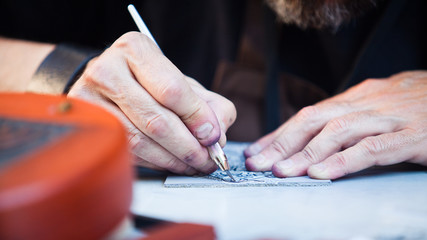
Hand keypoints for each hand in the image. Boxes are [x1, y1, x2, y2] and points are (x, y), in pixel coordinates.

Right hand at [68, 32, 235, 174]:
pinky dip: (155, 163)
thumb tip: (217, 134)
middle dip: (189, 147)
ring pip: (140, 141)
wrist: (108, 82)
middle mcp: (107, 70)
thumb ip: (210, 104)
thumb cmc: (150, 81)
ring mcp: (90, 99)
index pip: (172, 90)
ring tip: (194, 164)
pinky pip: (128, 153)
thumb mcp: (184, 82)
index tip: (213, 136)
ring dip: (174, 160)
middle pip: (156, 120)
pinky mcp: (88, 126)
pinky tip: (171, 162)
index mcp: (135, 50)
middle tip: (208, 159)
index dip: (197, 118)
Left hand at [245, 71, 426, 178]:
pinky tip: (323, 173)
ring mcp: (387, 119)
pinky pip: (372, 148)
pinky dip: (344, 160)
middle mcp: (366, 104)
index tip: (258, 151)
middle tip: (258, 163)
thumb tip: (312, 141)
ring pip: (338, 132)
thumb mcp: (376, 108)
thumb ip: (346, 121)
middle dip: (283, 143)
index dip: (281, 133)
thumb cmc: (416, 105)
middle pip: (315, 120)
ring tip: (282, 171)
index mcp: (356, 98)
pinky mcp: (411, 136)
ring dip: (306, 153)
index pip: (309, 115)